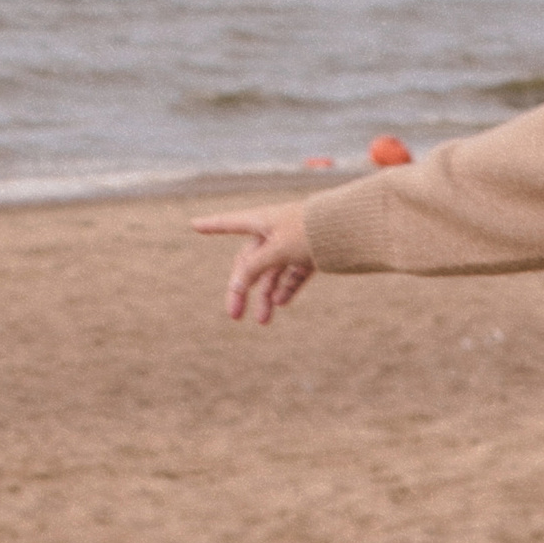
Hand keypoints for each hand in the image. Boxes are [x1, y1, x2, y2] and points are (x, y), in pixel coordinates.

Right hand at [193, 201, 315, 324]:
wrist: (349, 228)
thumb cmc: (310, 230)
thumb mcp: (276, 249)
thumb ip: (254, 267)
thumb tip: (237, 285)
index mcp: (261, 221)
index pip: (229, 223)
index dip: (212, 225)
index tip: (194, 224)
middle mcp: (274, 231)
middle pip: (249, 262)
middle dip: (241, 289)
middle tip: (234, 316)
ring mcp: (292, 244)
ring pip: (272, 273)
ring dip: (266, 296)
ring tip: (264, 321)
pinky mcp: (310, 256)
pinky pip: (292, 275)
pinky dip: (286, 288)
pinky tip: (281, 303)